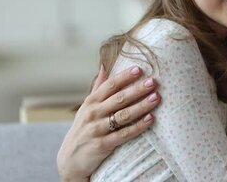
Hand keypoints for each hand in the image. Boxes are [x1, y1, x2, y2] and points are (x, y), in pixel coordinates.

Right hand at [57, 65, 160, 181]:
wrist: (70, 160)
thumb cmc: (84, 128)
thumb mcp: (87, 107)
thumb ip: (98, 87)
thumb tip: (105, 65)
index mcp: (91, 102)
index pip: (109, 86)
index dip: (124, 77)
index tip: (139, 69)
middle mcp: (92, 113)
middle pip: (118, 99)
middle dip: (137, 89)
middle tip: (153, 81)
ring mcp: (96, 129)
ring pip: (123, 115)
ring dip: (141, 106)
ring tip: (156, 98)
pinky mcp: (102, 145)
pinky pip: (123, 134)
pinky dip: (138, 127)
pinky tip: (150, 119)